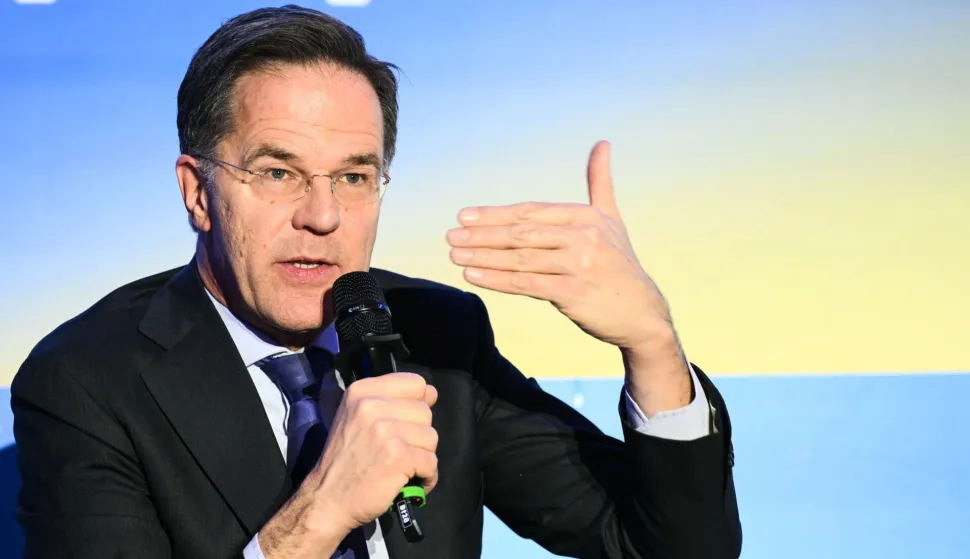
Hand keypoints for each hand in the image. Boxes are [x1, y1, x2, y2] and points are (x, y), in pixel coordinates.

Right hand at [258, 373, 437, 557]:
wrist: (326, 499)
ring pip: (431, 437)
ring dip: (422, 457)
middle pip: (425, 412)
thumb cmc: (344, 460)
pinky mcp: (398, 457)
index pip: (415, 383)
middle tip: (398, 452)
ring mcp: (385, 431)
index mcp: (362, 391)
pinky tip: (408, 481)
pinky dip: (426, 477)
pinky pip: (431, 463)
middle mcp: (372, 406)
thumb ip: (390, 402)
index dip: (418, 403)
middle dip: (418, 435)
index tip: (406, 422)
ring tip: (402, 467)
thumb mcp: (356, 418)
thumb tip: (432, 393)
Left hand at [446, 141, 690, 412]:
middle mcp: (583, 237)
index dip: (495, 214)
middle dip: (482, 235)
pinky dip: (497, 280)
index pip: (530, 212)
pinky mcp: (572, 292)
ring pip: (520, 259)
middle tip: (450, 237)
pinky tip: (474, 276)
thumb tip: (602, 143)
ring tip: (455, 256)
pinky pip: (526, 284)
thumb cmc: (620, 265)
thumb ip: (600, 182)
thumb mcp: (612, 219)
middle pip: (521, 233)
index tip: (464, 216)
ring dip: (483, 257)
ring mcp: (578, 265)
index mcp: (587, 216)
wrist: (643, 313)